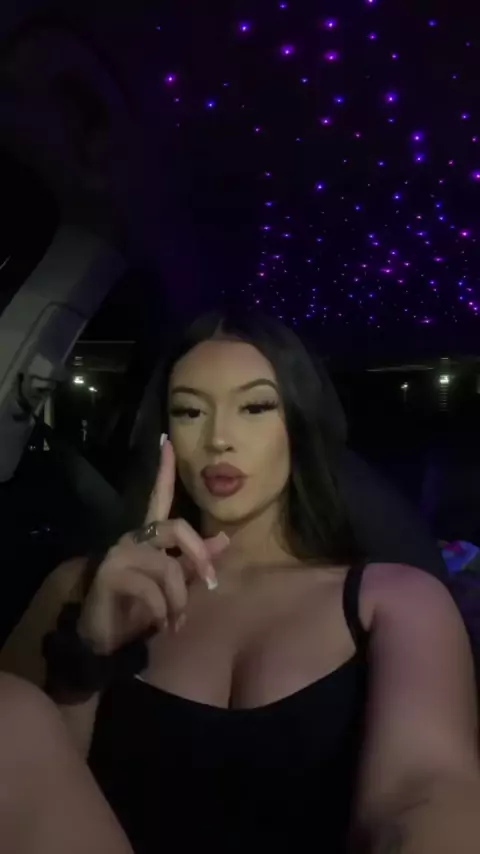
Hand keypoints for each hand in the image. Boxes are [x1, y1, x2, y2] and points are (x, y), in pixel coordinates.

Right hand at [78, 437, 228, 654]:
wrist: (105, 636)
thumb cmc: (138, 607)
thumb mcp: (174, 583)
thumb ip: (195, 561)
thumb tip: (223, 538)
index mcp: (149, 536)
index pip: (159, 496)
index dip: (164, 470)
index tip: (167, 441)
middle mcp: (134, 538)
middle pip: (175, 527)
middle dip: (199, 554)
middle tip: (210, 582)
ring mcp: (121, 554)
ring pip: (168, 567)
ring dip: (179, 600)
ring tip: (176, 621)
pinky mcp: (112, 575)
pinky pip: (152, 590)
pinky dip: (163, 611)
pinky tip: (161, 624)